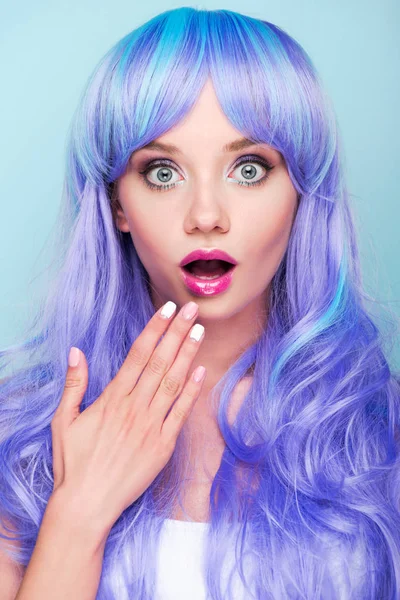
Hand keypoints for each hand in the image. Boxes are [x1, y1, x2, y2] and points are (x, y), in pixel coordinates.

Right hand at [50, 301, 205, 532]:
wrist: (87, 505)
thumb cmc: (73, 463)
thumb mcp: (64, 421)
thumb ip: (74, 384)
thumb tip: (76, 351)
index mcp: (112, 398)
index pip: (138, 354)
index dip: (155, 329)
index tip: (167, 308)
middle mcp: (134, 408)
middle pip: (160, 361)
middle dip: (177, 332)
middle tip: (192, 308)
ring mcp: (151, 426)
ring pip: (173, 382)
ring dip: (188, 354)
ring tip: (199, 331)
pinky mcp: (163, 446)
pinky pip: (181, 413)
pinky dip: (192, 392)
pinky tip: (202, 372)